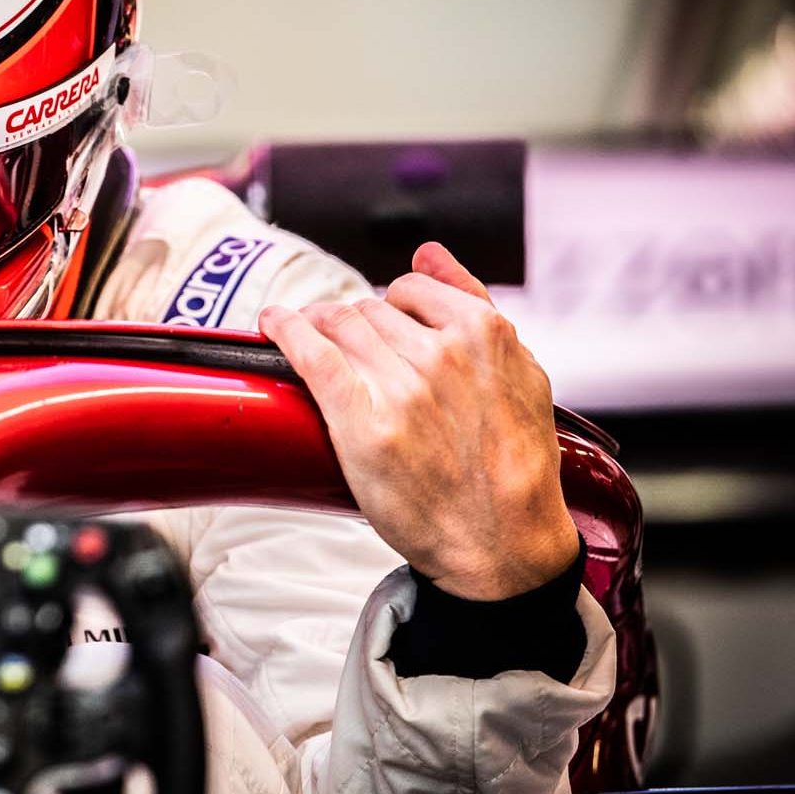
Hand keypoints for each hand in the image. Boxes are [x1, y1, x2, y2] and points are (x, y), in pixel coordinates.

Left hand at [259, 242, 577, 600]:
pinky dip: (286, 330)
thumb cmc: (511, 463)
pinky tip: (273, 323)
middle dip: (356, 326)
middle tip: (351, 354)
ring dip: (320, 328)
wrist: (502, 542)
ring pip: (339, 327)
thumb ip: (473, 303)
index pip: (410, 289)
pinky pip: (312, 354)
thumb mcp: (521, 372)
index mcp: (483, 334)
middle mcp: (441, 354)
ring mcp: (400, 387)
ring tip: (311, 339)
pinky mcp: (362, 422)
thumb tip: (427, 251)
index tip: (383, 329)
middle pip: (369, 310)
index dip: (391, 308)